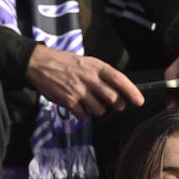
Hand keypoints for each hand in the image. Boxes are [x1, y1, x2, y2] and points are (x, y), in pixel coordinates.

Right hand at [25, 44, 143, 119]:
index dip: (131, 91)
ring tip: (90, 102)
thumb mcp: (88, 62)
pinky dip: (83, 114)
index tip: (139, 101)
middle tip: (115, 104)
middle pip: (113, 99)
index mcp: (96, 67)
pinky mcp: (68, 101)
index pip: (119, 79)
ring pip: (100, 110)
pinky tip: (78, 105)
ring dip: (98, 110)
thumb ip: (104, 75)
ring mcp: (78, 90)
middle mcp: (89, 78)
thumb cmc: (67, 63)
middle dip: (117, 104)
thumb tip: (122, 91)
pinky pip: (84, 115)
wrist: (39, 63)